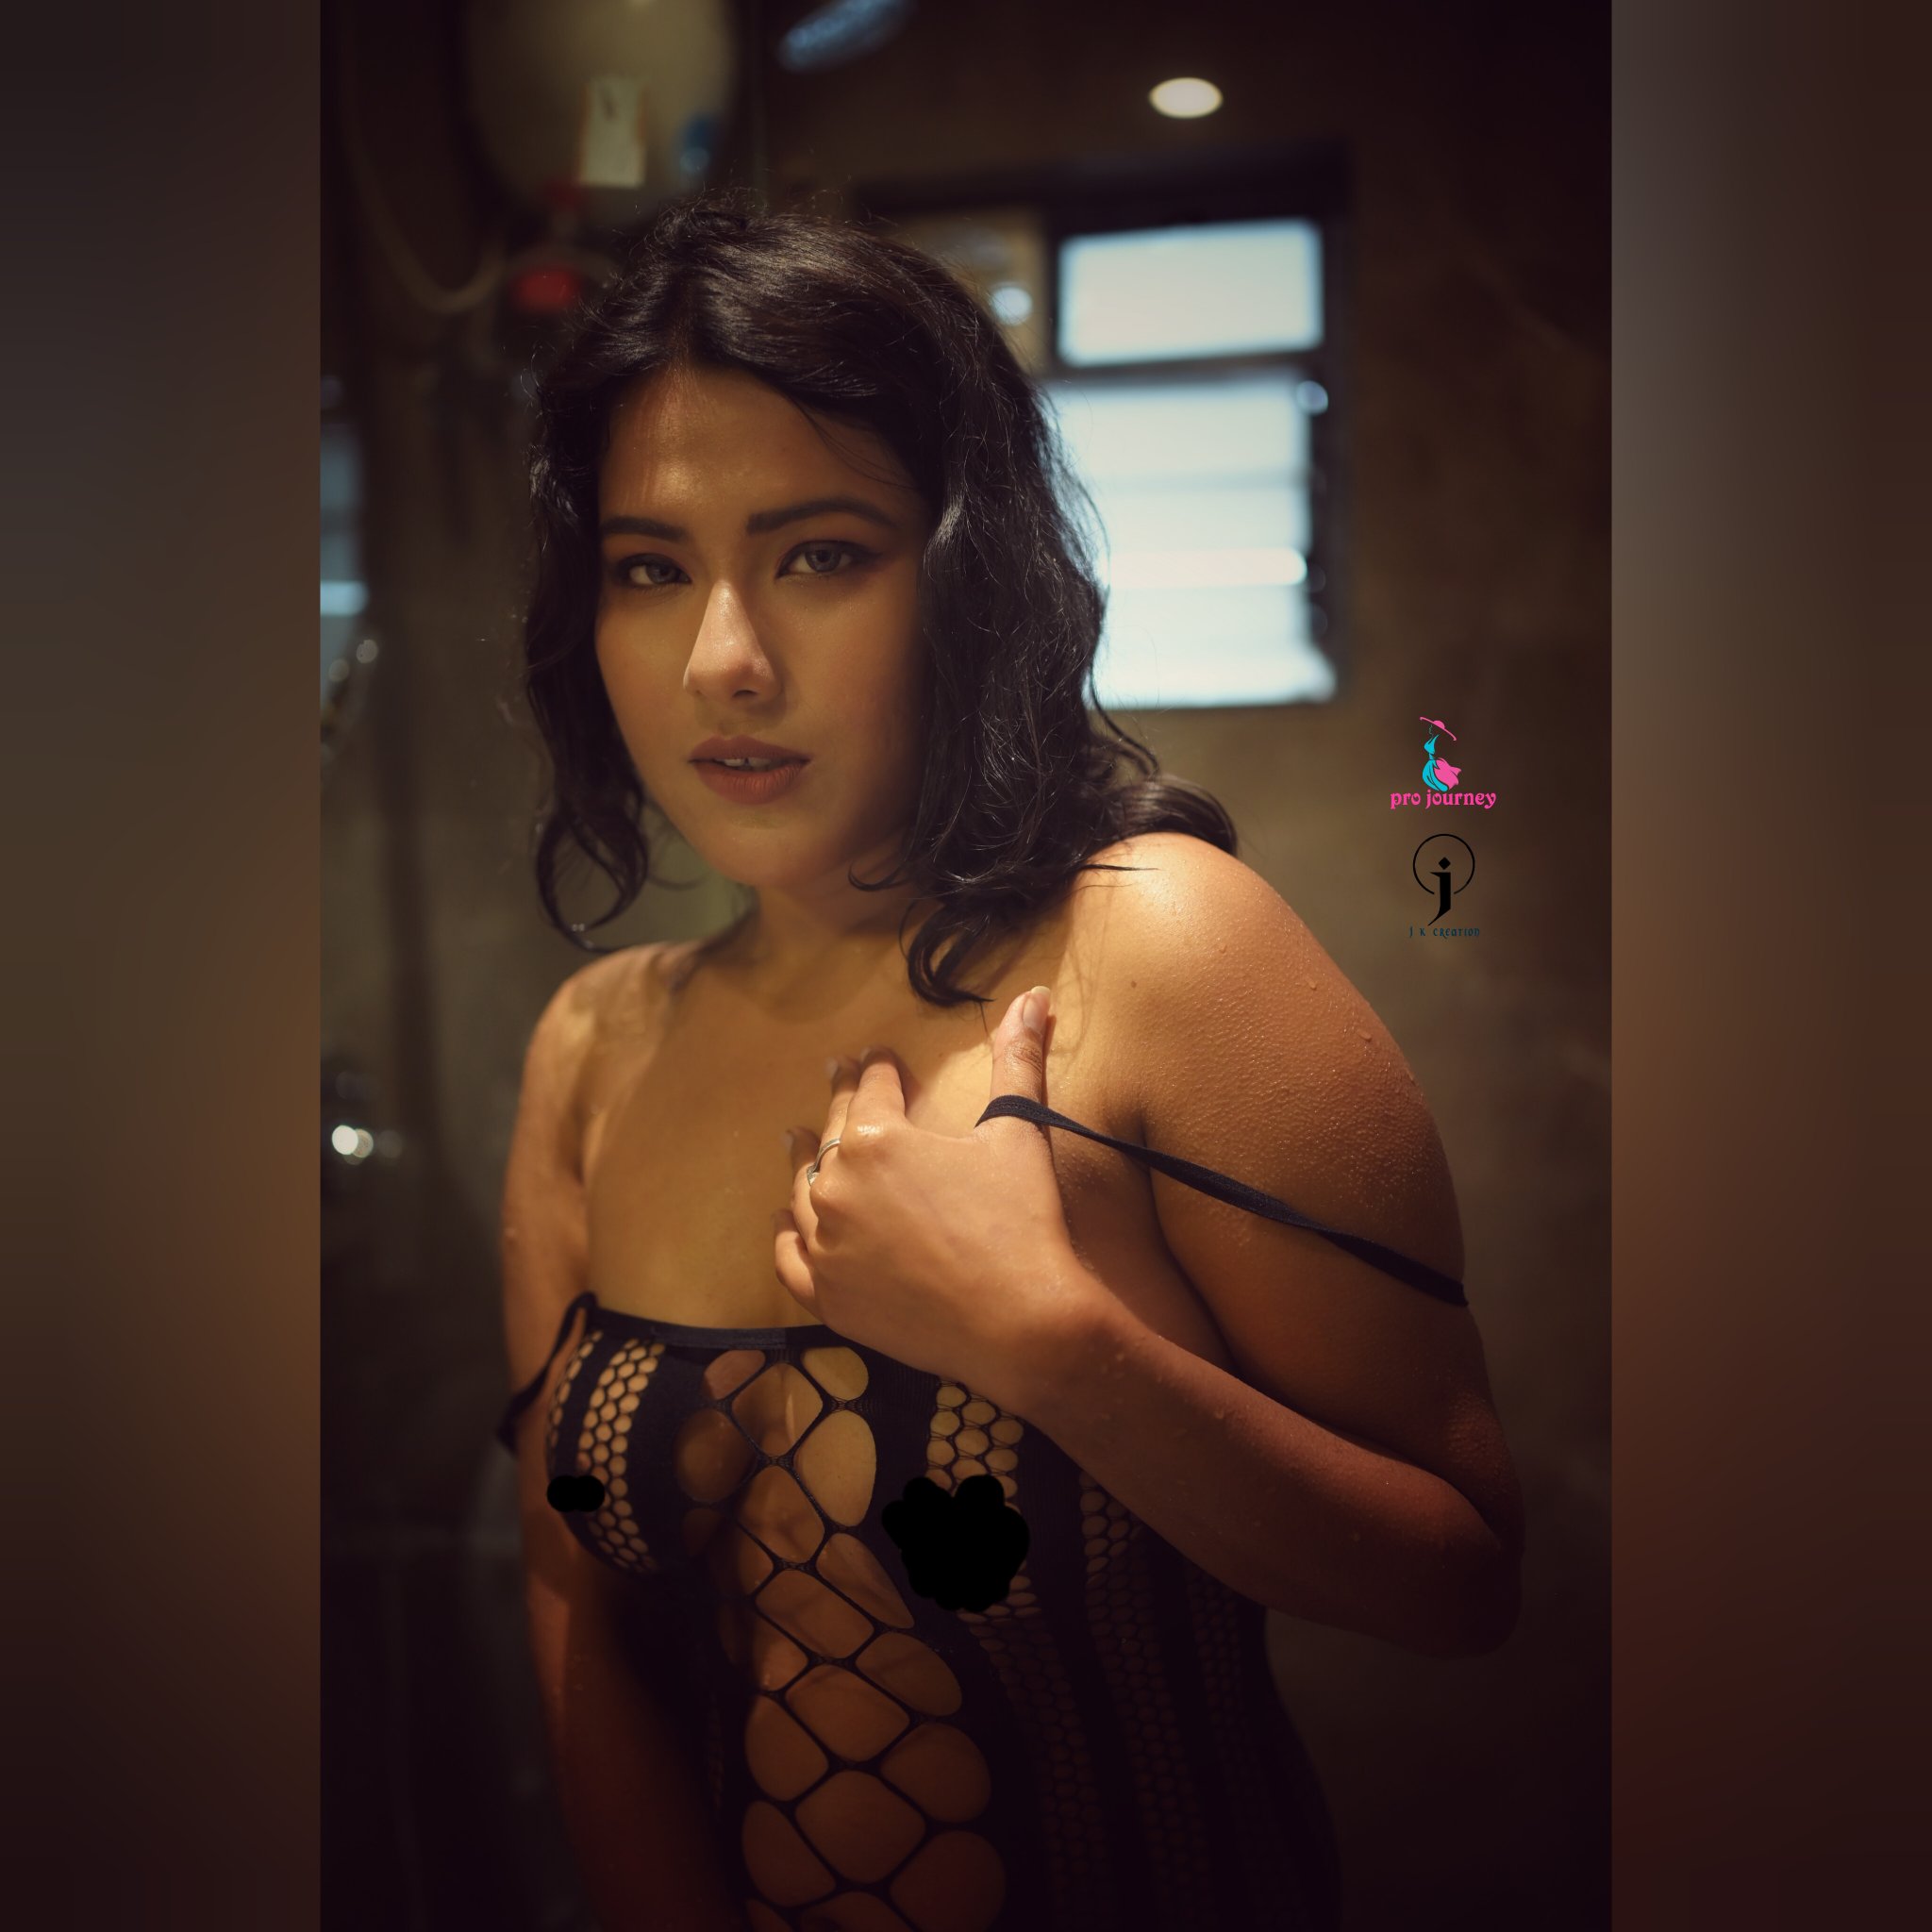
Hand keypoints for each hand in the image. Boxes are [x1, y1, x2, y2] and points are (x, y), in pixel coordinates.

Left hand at [771, 985, 1100, 1410]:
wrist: (1020, 1322)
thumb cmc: (1021, 1222)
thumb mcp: (1019, 1132)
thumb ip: (1017, 1060)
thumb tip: (1035, 994)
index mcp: (877, 1138)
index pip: (873, 1089)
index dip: (878, 1068)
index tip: (877, 1056)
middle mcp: (837, 1187)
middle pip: (833, 1136)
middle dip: (839, 1103)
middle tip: (838, 1078)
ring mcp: (825, 1246)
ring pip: (801, 1194)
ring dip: (801, 1164)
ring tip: (797, 1142)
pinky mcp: (827, 1297)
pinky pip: (789, 1259)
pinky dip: (785, 1237)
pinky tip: (783, 1221)